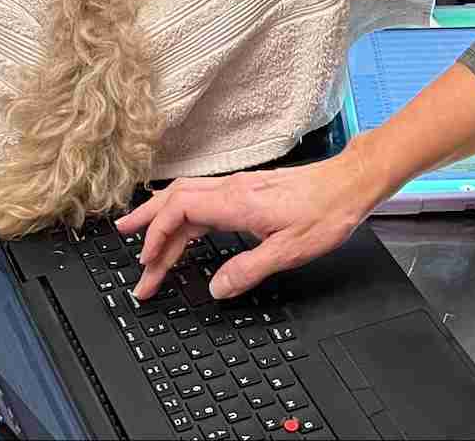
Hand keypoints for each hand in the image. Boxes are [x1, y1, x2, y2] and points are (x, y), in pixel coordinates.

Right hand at [120, 155, 376, 302]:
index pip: (179, 211)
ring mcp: (240, 187)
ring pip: (188, 196)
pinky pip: (204, 198)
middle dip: (147, 222)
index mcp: (236, 202)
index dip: (157, 236)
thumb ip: (247, 271)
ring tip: (143, 234)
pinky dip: (184, 213)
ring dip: (163, 216)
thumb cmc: (325, 213)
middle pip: (175, 199)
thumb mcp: (288, 252)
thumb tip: (215, 289)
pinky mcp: (249, 190)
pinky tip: (183, 226)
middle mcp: (233, 189)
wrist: (350, 184)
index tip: (147, 263)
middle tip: (124, 241)